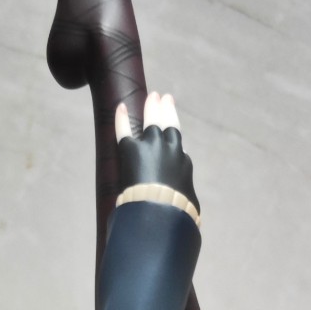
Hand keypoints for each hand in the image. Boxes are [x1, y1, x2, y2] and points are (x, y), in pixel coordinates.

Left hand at [114, 91, 199, 214]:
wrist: (159, 211)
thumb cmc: (176, 213)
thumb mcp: (189, 205)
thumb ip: (186, 199)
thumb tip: (190, 208)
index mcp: (182, 163)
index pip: (177, 148)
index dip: (172, 141)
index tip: (171, 134)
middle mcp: (169, 148)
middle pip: (168, 123)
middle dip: (166, 109)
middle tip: (165, 98)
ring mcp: (150, 146)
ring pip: (151, 120)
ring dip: (151, 106)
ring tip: (152, 96)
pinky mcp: (131, 150)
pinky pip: (124, 129)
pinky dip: (121, 117)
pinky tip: (120, 106)